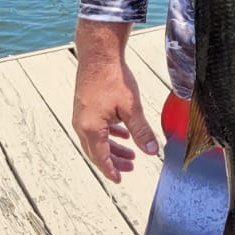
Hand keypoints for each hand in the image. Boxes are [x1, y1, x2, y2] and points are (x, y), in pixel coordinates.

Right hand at [72, 20, 159, 183]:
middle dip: (114, 161)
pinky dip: (109, 134)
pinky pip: (96, 127)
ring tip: (130, 153)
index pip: (101, 157)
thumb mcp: (131, 108)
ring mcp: (82, 115)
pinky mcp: (85, 106)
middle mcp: (82, 124)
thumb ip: (141, 131)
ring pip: (96, 139)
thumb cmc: (113, 78)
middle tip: (130, 168)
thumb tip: (152, 151)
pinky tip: (122, 132)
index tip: (119, 180)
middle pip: (97, 151)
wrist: (98, 54)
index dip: (111, 170)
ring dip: (113, 148)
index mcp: (91, 128)